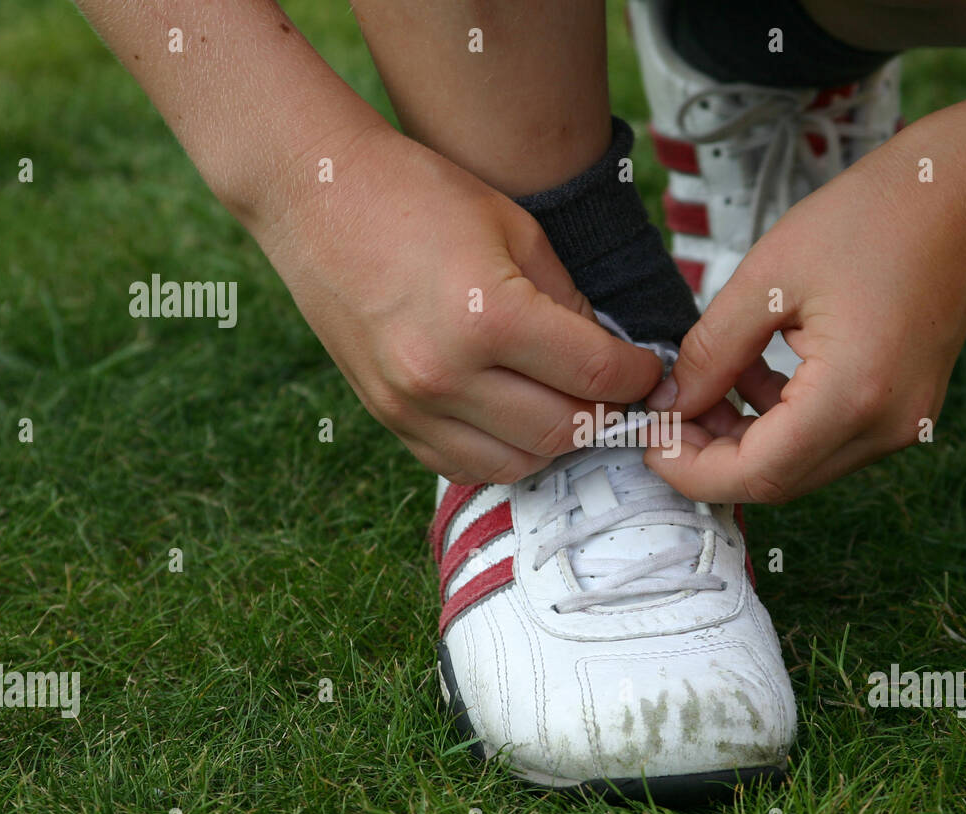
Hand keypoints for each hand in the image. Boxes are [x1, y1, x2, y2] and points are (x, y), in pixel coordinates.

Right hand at [255, 126, 661, 483]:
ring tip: (568, 403)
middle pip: (563, 430)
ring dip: (556, 441)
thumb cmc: (418, 195)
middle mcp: (446, 375)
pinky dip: (504, 453)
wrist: (317, 196)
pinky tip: (517, 417)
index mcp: (489, 318)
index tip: (649, 371)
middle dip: (605, 413)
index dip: (638, 378)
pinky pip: (464, 466)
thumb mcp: (517, 229)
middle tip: (617, 390)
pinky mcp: (387, 418)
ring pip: (518, 463)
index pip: (596, 376)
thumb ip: (570, 303)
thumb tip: (608, 357)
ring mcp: (411, 405)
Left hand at [643, 157, 965, 502]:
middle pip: (779, 480)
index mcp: (853, 395)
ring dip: (745, 439)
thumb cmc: (871, 217)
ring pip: (802, 464)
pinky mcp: (906, 410)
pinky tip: (756, 374)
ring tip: (706, 386)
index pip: (757, 474)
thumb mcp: (766, 278)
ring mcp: (904, 424)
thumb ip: (712, 351)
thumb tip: (672, 403)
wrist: (962, 193)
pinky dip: (782, 422)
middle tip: (668, 412)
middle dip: (712, 457)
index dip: (691, 469)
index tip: (648, 441)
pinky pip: (830, 439)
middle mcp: (886, 427)